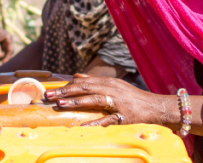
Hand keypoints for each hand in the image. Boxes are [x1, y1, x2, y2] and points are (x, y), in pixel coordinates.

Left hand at [45, 74, 176, 126]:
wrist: (154, 106)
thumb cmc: (131, 97)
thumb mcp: (113, 85)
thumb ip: (94, 81)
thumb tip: (76, 76)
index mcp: (106, 82)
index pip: (83, 82)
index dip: (66, 86)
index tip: (51, 90)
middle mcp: (110, 89)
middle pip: (85, 88)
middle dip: (65, 92)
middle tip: (49, 95)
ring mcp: (117, 101)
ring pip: (94, 99)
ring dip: (77, 102)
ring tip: (61, 104)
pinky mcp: (123, 114)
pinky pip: (107, 119)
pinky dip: (95, 122)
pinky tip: (83, 125)